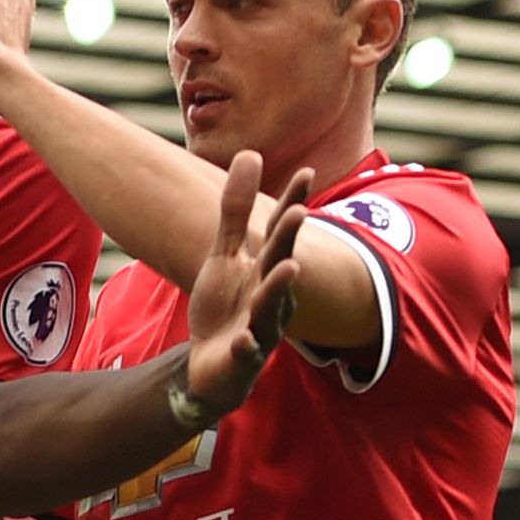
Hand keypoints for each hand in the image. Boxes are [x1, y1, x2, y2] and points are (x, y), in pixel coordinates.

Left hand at [180, 153, 316, 414]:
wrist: (211, 366)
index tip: (307, 171)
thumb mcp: (224, 255)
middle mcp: (270, 296)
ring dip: (277, 288)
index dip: (292, 202)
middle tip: (298, 212)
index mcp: (266, 269)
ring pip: (269, 308)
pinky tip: (242, 339)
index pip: (281, 232)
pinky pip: (245, 353)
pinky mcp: (241, 358)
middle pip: (278, 263)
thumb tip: (250, 153)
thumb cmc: (224, 307)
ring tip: (289, 267)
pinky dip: (245, 347)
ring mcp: (258, 329)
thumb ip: (234, 211)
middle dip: (288, 239)